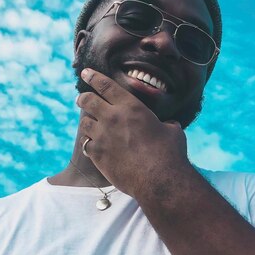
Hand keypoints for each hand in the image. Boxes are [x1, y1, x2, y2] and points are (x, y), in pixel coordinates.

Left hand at [76, 68, 189, 197]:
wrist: (159, 181)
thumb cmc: (170, 154)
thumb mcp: (173, 131)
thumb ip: (164, 124)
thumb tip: (167, 125)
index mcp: (131, 107)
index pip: (105, 85)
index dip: (93, 77)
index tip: (86, 72)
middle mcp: (113, 118)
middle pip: (88, 101)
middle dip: (83, 98)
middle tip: (82, 98)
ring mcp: (102, 137)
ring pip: (85, 123)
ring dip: (88, 122)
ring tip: (90, 124)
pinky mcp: (98, 156)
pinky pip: (87, 144)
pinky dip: (90, 143)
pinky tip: (93, 145)